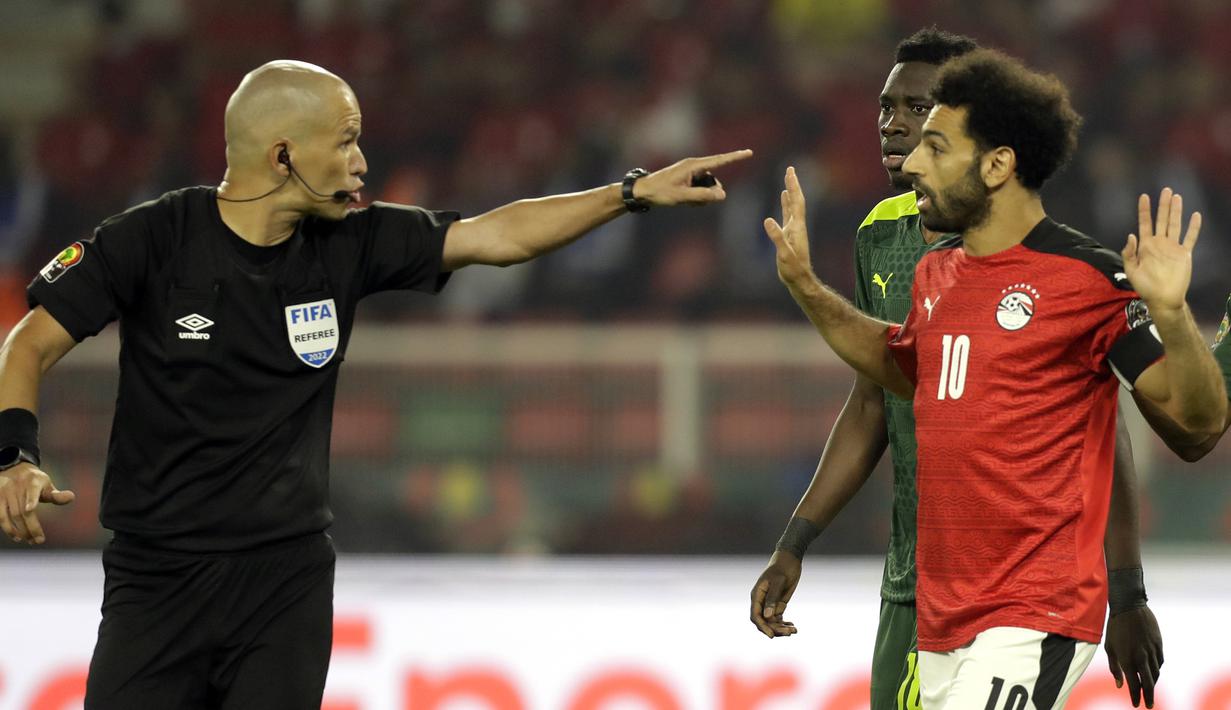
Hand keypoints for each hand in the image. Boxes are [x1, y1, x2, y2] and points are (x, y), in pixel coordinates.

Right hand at [0, 463, 74, 543]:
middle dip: (31, 527)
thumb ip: (56, 494)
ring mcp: (5, 493)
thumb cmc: (34, 481)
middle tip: (39, 540)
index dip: (30, 499)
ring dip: (20, 531)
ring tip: (30, 540)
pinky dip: (8, 528)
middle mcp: (17, 487)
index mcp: (33, 481)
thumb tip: (71, 497)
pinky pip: (1, 516)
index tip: (30, 509)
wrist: (13, 469)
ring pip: (12, 515)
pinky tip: (17, 537)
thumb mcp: (46, 484)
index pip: (32, 490)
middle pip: (23, 510)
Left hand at [633, 149, 752, 205]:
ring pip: (708, 187)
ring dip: (703, 197)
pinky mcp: (688, 179)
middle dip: (710, 193)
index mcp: (693, 165)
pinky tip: (685, 201)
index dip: (735, 157)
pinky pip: (701, 189)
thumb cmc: (661, 192)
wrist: (643, 192)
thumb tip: (722, 195)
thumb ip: (703, 196)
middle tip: (695, 201)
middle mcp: (694, 167)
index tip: (749, 152)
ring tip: (687, 202)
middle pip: (714, 181)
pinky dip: (697, 197)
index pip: (719, 161)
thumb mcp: (682, 197)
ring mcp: (691, 173)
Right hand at [749, 550, 800, 637]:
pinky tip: (793, 626)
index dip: (762, 627)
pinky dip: (784, 624)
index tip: (772, 635)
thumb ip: (773, 599)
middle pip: (764, 621)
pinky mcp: (778, 604)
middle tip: (789, 632)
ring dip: (781, 628)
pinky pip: (778, 618)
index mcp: (757, 595)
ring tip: (794, 630)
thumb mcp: (778, 582)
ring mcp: (770, 603)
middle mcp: (761, 602)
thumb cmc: (782, 568)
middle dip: (775, 629)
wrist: (789, 560)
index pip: (755, 616)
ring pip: (772, 622)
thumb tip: (768, 617)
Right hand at [763, 167, 819, 292]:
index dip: (793, 186)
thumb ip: (776, 237)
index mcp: (797, 227)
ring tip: (787, 180)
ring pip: (792, 206)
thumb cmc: (792, 269)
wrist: (799, 280)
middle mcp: (797, 225)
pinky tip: (783, 199)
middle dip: (793, 185)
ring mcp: (794, 230)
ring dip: (790, 193)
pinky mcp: (789, 235)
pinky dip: (785, 204)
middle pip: (796, 201)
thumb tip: (767, 220)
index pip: (796, 202)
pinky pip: (787, 215)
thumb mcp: (783, 254)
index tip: (790, 172)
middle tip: (790, 169)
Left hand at [1105, 605, 1163, 707]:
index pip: (1133, 684)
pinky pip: (1160, 662)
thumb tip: (1119, 685)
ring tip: (1148, 688)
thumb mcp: (1110, 648)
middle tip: (1148, 705)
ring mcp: (1152, 651)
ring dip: (1153, 682)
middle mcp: (1141, 657)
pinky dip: (1156, 669)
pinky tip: (1153, 672)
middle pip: (1149, 683)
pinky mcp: (1159, 645)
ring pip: (1156, 673)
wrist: (1129, 608)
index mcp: (1127, 659)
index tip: (1136, 704)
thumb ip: (1115, 668)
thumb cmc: (1115, 628)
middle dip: (1148, 696)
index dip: (1135, 696)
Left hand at [1122, 188, 1201, 312]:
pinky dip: (1193, 228)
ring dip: (1176, 211)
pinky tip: (1196, 216)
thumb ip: (1129, 253)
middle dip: (1163, 205)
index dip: (1144, 210)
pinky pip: (1190, 238)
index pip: (1145, 223)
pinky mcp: (1184, 254)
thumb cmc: (1145, 286)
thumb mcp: (1131, 270)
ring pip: (1175, 225)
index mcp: (1145, 246)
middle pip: (1162, 220)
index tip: (1144, 196)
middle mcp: (1159, 243)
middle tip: (1165, 190)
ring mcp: (1172, 247)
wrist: (1162, 299)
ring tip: (1177, 197)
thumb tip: (1131, 235)